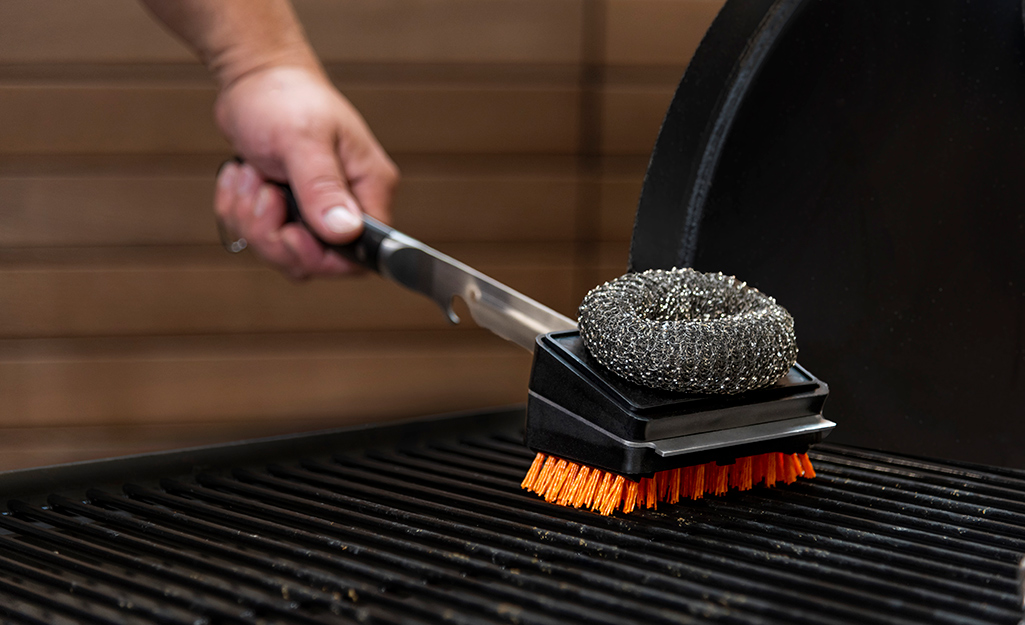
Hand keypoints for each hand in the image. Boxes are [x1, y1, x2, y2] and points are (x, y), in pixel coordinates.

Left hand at [213, 65, 398, 278]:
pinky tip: (243, 177)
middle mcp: (349, 205)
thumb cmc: (286, 97)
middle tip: (264, 193)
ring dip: (252, 220)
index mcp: (369, 188)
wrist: (256, 78)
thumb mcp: (303, 140)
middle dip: (274, 235)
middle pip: (316, 261)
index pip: (360, 254)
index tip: (290, 232)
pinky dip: (240, 211)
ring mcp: (317, 211)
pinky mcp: (290, 211)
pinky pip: (261, 237)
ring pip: (283, 253)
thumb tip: (345, 230)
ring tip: (251, 176)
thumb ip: (323, 187)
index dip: (321, 257)